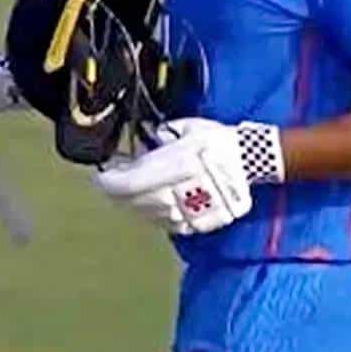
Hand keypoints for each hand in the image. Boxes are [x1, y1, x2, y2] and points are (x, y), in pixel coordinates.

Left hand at [91, 118, 283, 235]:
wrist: (250, 162)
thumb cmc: (218, 142)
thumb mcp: (186, 128)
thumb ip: (162, 135)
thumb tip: (149, 140)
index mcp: (167, 169)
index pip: (125, 184)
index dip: (107, 182)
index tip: (100, 176)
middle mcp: (172, 194)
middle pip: (132, 201)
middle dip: (116, 193)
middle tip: (110, 184)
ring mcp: (184, 212)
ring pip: (147, 214)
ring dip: (133, 205)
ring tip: (129, 194)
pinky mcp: (196, 223)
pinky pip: (167, 223)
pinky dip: (154, 214)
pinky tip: (152, 205)